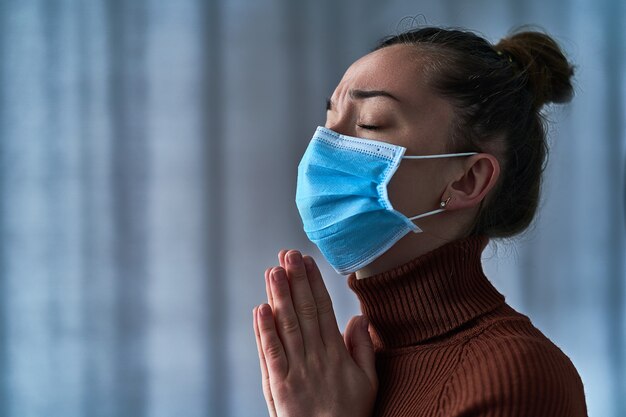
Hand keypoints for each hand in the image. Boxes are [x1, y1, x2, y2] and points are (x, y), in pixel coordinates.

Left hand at [253, 250, 377, 416]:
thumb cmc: (349, 415)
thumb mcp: (368, 383)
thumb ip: (364, 349)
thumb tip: (360, 317)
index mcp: (336, 353)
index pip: (323, 309)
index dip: (314, 283)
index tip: (307, 261)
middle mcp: (315, 356)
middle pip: (303, 311)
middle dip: (295, 280)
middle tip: (287, 254)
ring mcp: (295, 369)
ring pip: (286, 326)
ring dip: (279, 296)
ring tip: (274, 271)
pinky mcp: (278, 384)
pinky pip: (270, 353)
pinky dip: (264, 330)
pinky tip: (260, 309)